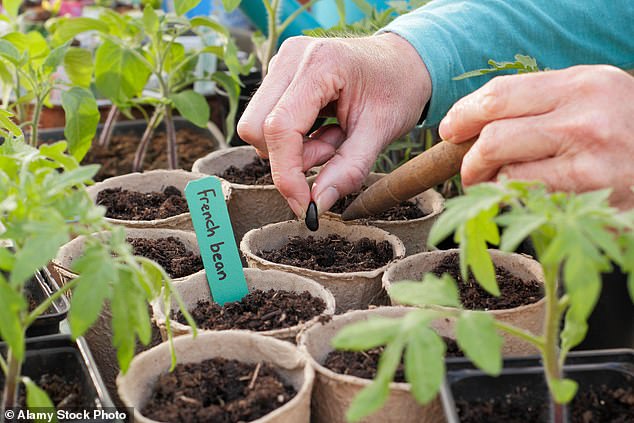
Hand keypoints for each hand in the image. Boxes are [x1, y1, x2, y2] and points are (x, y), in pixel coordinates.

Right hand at [237, 33, 430, 217]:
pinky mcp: (279, 75)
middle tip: (332, 153)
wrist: (403, 62)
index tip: (304, 205)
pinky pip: (268, 121)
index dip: (286, 173)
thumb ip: (349, 170)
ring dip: (294, 149)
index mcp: (320, 63)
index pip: (280, 127)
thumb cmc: (398, 89)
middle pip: (255, 128)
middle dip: (289, 158)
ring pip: (257, 128)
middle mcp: (291, 58)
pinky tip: (324, 128)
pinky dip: (294, 138)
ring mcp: (281, 63)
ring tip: (333, 138)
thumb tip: (317, 204)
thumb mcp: (381, 132)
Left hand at [439, 65, 633, 209]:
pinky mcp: (588, 195)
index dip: (463, 114)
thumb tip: (478, 121)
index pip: (499, 95)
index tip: (450, 129)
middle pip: (494, 136)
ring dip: (490, 182)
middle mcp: (583, 117)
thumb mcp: (591, 97)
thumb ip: (541, 102)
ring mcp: (587, 158)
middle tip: (468, 169)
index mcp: (579, 84)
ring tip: (495, 184)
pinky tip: (523, 194)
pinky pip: (528, 196)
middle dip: (469, 158)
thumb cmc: (624, 127)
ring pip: (506, 170)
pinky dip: (514, 196)